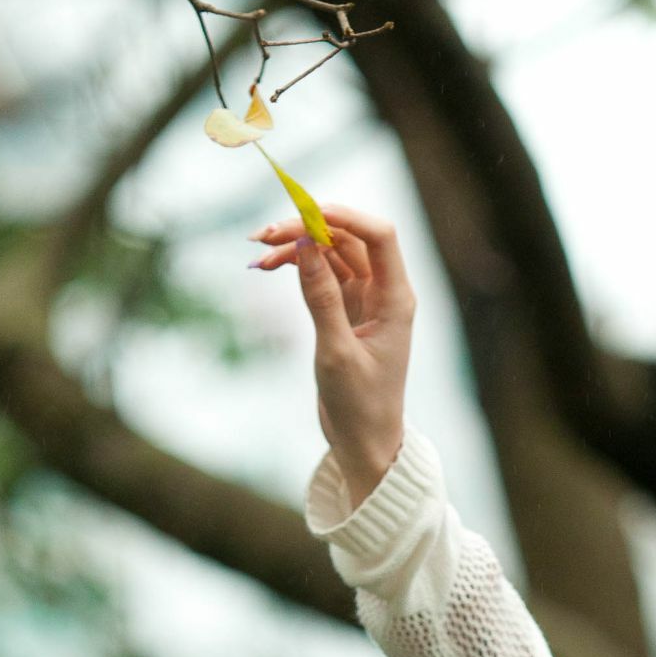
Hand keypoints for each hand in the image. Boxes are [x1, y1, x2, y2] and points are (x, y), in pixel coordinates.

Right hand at [249, 205, 414, 505]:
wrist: (365, 443)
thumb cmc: (360, 405)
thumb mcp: (335, 352)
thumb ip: (320, 297)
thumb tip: (303, 244)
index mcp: (396, 299)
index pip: (379, 236)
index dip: (344, 216)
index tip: (304, 213)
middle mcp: (384, 292)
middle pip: (348, 239)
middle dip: (308, 229)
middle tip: (265, 234)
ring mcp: (365, 300)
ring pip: (331, 254)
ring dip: (297, 246)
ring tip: (259, 249)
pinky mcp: (346, 310)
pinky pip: (321, 275)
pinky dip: (297, 267)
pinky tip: (268, 267)